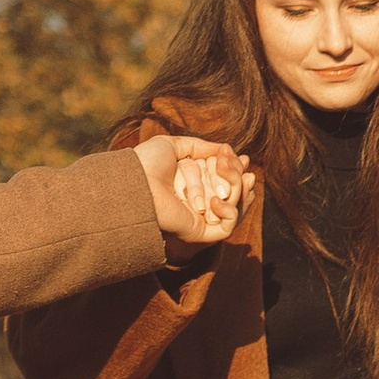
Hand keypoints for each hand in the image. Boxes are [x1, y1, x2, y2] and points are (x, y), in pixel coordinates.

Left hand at [136, 133, 253, 250]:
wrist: (136, 180)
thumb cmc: (147, 162)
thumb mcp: (174, 146)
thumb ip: (200, 147)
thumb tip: (225, 148)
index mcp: (191, 185)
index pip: (224, 180)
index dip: (236, 170)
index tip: (242, 157)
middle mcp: (197, 203)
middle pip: (232, 191)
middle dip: (237, 174)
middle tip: (233, 161)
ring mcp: (200, 219)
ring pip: (233, 205)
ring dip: (234, 184)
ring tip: (222, 167)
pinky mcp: (200, 233)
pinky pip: (227, 227)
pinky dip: (229, 210)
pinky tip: (215, 198)